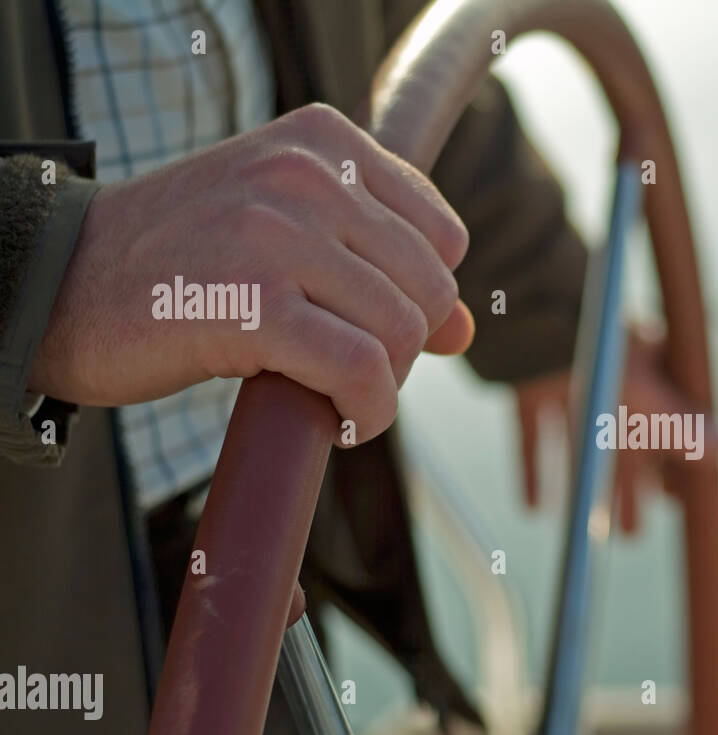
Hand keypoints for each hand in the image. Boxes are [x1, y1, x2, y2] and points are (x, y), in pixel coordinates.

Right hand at [31, 103, 472, 445]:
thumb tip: (466, 331)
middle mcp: (306, 174)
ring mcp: (277, 235)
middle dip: (402, 347)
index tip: (372, 324)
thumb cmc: (184, 261)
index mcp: (323, 142)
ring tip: (335, 395)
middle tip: (348, 369)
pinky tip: (337, 422)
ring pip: (402, 332)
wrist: (64, 282)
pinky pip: (361, 372)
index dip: (420, 298)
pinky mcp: (252, 305)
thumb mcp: (287, 235)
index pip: (442, 236)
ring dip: (381, 385)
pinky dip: (364, 412)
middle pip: (430, 289)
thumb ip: (382, 268)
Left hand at [513, 328, 717, 533]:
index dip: (673, 465)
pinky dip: (535, 472)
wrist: (543, 328)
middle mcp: (609, 376)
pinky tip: (533, 508)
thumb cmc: (609, 362)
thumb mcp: (657, 402)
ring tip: (599, 529)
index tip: (677, 501)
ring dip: (592, 489)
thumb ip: (686, 428)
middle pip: (627, 444)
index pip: (668, 424)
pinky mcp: (531, 389)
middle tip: (635, 533)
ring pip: (585, 446)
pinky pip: (535, 438)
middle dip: (633, 489)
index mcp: (648, 370)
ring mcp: (567, 382)